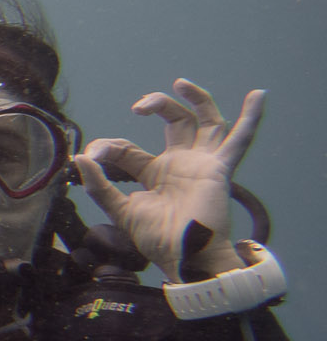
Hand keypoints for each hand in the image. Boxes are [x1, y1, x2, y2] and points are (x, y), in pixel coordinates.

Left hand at [76, 80, 263, 280]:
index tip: (91, 154)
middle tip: (138, 107)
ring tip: (180, 83)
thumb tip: (80, 158)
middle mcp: (180, 163)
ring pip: (206, 121)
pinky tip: (259, 95)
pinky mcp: (219, 169)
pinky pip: (240, 140)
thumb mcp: (120, 210)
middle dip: (158, 105)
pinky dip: (252, 118)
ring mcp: (201, 163)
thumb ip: (99, 186)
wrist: (183, 257)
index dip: (108, 147)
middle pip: (175, 121)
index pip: (128, 148)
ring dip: (198, 99)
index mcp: (154, 172)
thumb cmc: (157, 240)